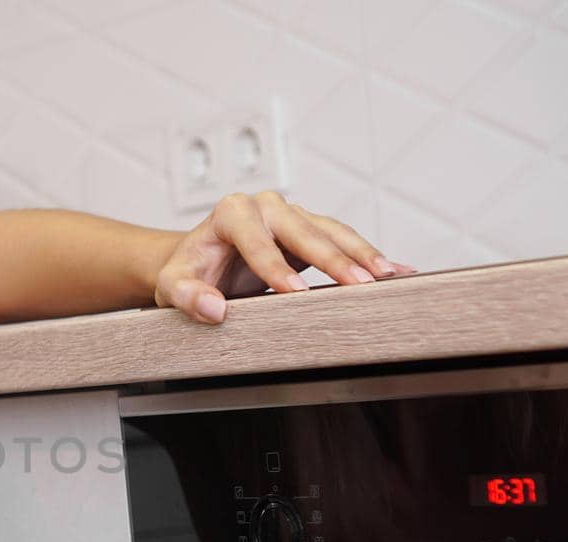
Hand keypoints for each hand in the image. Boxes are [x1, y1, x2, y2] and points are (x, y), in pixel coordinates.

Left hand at [155, 191, 417, 324]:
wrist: (196, 263)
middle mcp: (265, 206)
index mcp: (231, 213)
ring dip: (361, 254)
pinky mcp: (309, 230)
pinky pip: (342, 240)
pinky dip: (366, 256)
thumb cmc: (186, 272)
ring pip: (331, 231)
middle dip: (333, 258)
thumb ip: (187, 296)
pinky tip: (394, 270)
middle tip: (360, 284)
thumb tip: (213, 309)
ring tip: (387, 276)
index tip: (293, 292)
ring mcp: (291, 216)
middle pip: (304, 231)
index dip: (274, 267)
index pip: (257, 241)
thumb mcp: (174, 286)